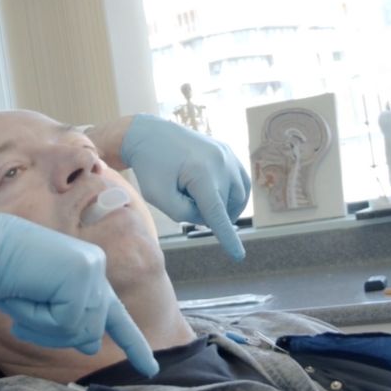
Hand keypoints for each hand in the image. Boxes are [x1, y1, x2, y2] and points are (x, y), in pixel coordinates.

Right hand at [0, 208, 158, 376]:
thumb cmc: (3, 275)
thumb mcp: (40, 307)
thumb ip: (67, 324)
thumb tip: (91, 344)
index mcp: (87, 273)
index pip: (114, 315)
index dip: (132, 344)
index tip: (149, 368)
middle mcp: (95, 267)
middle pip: (91, 331)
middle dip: (53, 334)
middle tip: (22, 315)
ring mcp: (92, 269)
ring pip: (80, 330)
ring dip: (43, 326)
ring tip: (23, 299)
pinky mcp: (82, 274)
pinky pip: (66, 322)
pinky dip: (40, 318)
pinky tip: (27, 293)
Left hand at [120, 114, 249, 260]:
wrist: (149, 134)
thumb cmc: (150, 167)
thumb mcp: (158, 196)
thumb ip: (184, 213)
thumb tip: (209, 217)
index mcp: (201, 173)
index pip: (217, 213)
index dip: (227, 237)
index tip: (238, 256)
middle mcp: (220, 161)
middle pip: (224, 206)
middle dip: (206, 211)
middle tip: (182, 199)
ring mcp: (227, 154)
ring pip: (237, 196)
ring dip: (224, 206)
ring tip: (199, 201)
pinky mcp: (228, 151)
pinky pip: (240, 181)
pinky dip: (232, 194)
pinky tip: (217, 196)